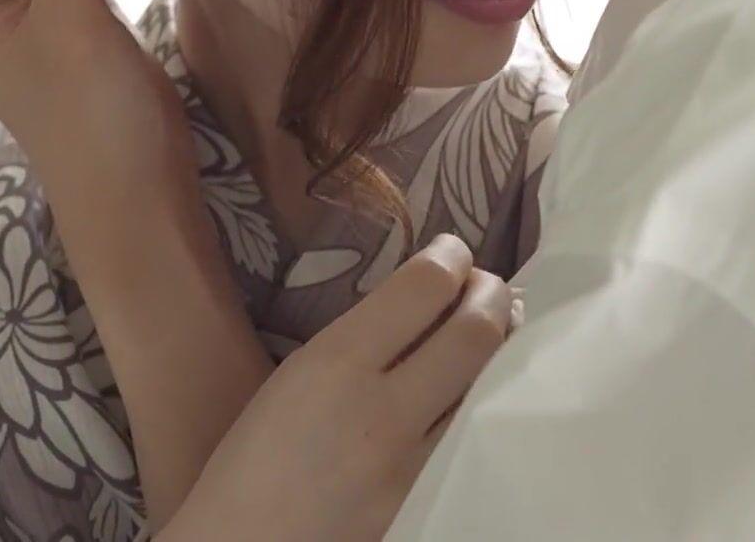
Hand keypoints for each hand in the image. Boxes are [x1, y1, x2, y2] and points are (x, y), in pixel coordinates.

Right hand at [166, 235, 516, 541]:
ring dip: (502, 346)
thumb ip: (358, 339)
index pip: (425, 287)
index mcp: (334, 364)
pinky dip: (486, 401)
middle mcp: (383, 409)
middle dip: (492, 294)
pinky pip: (474, 434)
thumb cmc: (252, 460)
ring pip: (491, 384)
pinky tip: (483, 389)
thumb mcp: (294, 378)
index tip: (455, 253)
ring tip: (498, 329)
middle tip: (488, 288)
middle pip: (476, 330)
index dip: (452, 257)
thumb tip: (423, 303)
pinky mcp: (430, 501)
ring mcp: (415, 464)